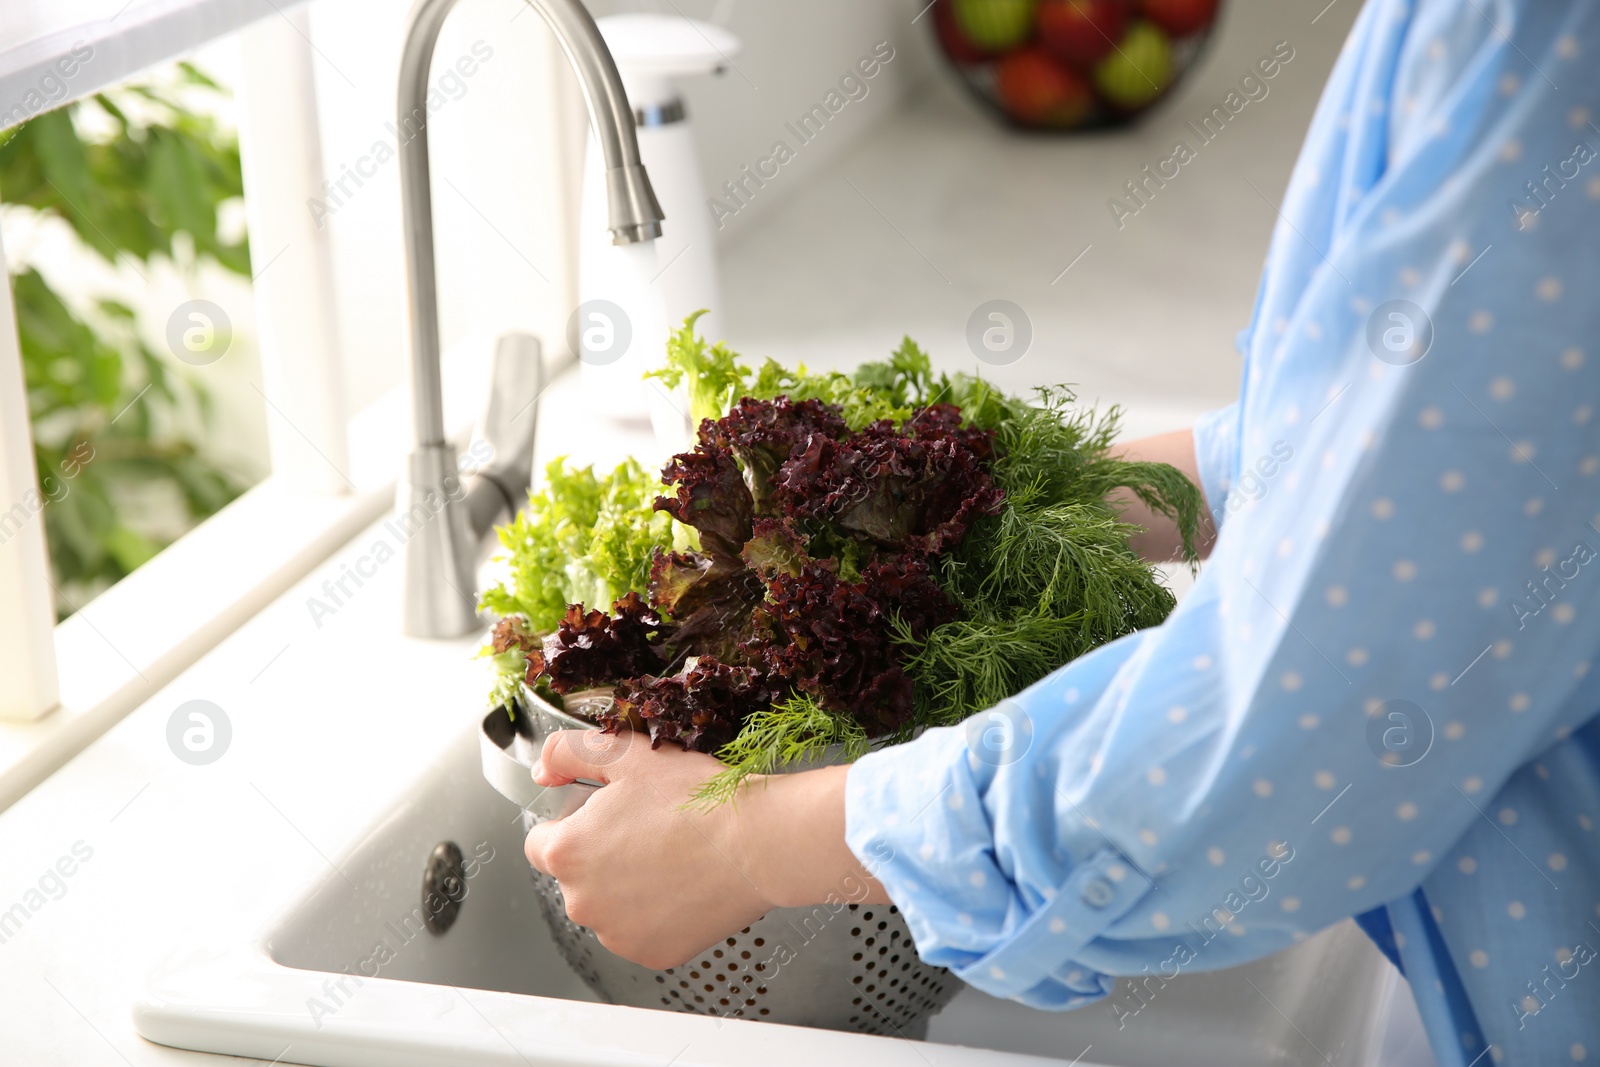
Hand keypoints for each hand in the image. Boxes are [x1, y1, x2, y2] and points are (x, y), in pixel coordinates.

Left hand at [523, 729, 888, 969]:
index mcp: (567, 853)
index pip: (541, 843)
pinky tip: (684, 885)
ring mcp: (617, 934)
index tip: (606, 816)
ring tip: (671, 857)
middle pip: (576, 877)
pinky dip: (657, 913)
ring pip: (609, 907)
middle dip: (601, 856)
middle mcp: (582, 903)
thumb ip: (570, 753)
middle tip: (648, 831)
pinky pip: (642, 931)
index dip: (573, 823)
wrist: (758, 842)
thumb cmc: (698, 798)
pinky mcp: (652, 953)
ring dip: (627, 888)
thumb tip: (544, 769)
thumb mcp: (628, 754)